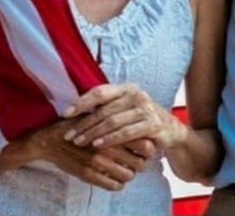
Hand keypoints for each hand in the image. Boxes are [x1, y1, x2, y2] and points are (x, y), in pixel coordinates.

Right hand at [7, 117, 149, 190]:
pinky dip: (118, 184)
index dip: (149, 149)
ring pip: (127, 176)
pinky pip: (112, 185)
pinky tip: (116, 179)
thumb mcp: (99, 116)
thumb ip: (118, 121)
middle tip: (138, 162)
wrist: (51, 139)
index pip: (145, 144)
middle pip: (140, 162)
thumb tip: (138, 126)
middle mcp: (108, 146)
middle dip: (142, 164)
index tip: (146, 150)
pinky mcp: (88, 174)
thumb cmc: (78, 124)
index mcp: (114, 130)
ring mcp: (98, 162)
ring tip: (127, 171)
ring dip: (130, 175)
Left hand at [63, 83, 187, 151]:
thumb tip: (75, 111)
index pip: (100, 92)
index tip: (65, 114)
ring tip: (79, 142)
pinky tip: (98, 145)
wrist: (169, 129)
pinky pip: (126, 132)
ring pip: (112, 121)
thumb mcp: (125, 108)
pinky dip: (110, 139)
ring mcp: (145, 108)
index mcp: (127, 88)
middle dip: (84, 123)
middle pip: (104, 109)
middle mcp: (136, 94)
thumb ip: (107, 107)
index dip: (81, 102)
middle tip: (68, 135)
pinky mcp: (152, 123)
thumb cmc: (140, 119)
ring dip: (93, 133)